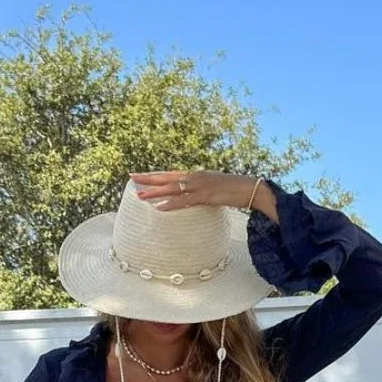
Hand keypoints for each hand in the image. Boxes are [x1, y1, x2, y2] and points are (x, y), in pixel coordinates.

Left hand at [129, 169, 258, 213]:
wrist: (250, 188)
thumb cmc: (234, 190)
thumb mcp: (213, 189)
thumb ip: (199, 192)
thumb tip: (190, 198)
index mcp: (195, 175)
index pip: (170, 174)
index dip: (153, 175)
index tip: (138, 175)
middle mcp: (195, 177)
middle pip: (167, 178)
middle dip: (148, 179)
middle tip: (131, 178)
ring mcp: (200, 186)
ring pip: (172, 189)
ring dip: (155, 193)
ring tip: (139, 195)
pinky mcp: (206, 196)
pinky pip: (185, 201)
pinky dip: (171, 204)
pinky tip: (159, 207)